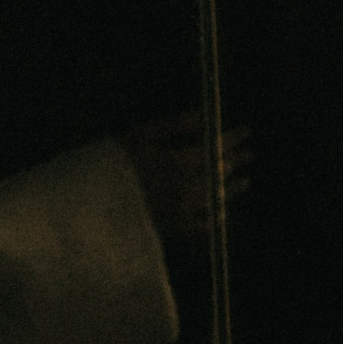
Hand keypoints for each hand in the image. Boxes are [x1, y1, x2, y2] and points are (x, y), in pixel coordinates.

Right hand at [121, 108, 252, 242]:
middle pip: (218, 173)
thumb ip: (176, 125)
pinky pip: (202, 226)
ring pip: (216, 199)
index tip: (245, 132)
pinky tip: (221, 214)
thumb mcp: (142, 135)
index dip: (232, 139)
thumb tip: (205, 114)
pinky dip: (214, 217)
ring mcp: (181, 210)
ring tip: (244, 182)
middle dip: (236, 161)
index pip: (215, 148)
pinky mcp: (172, 229)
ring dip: (232, 189)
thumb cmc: (114, 161)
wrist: (92, 204)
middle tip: (249, 154)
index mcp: (180, 161)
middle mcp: (187, 186)